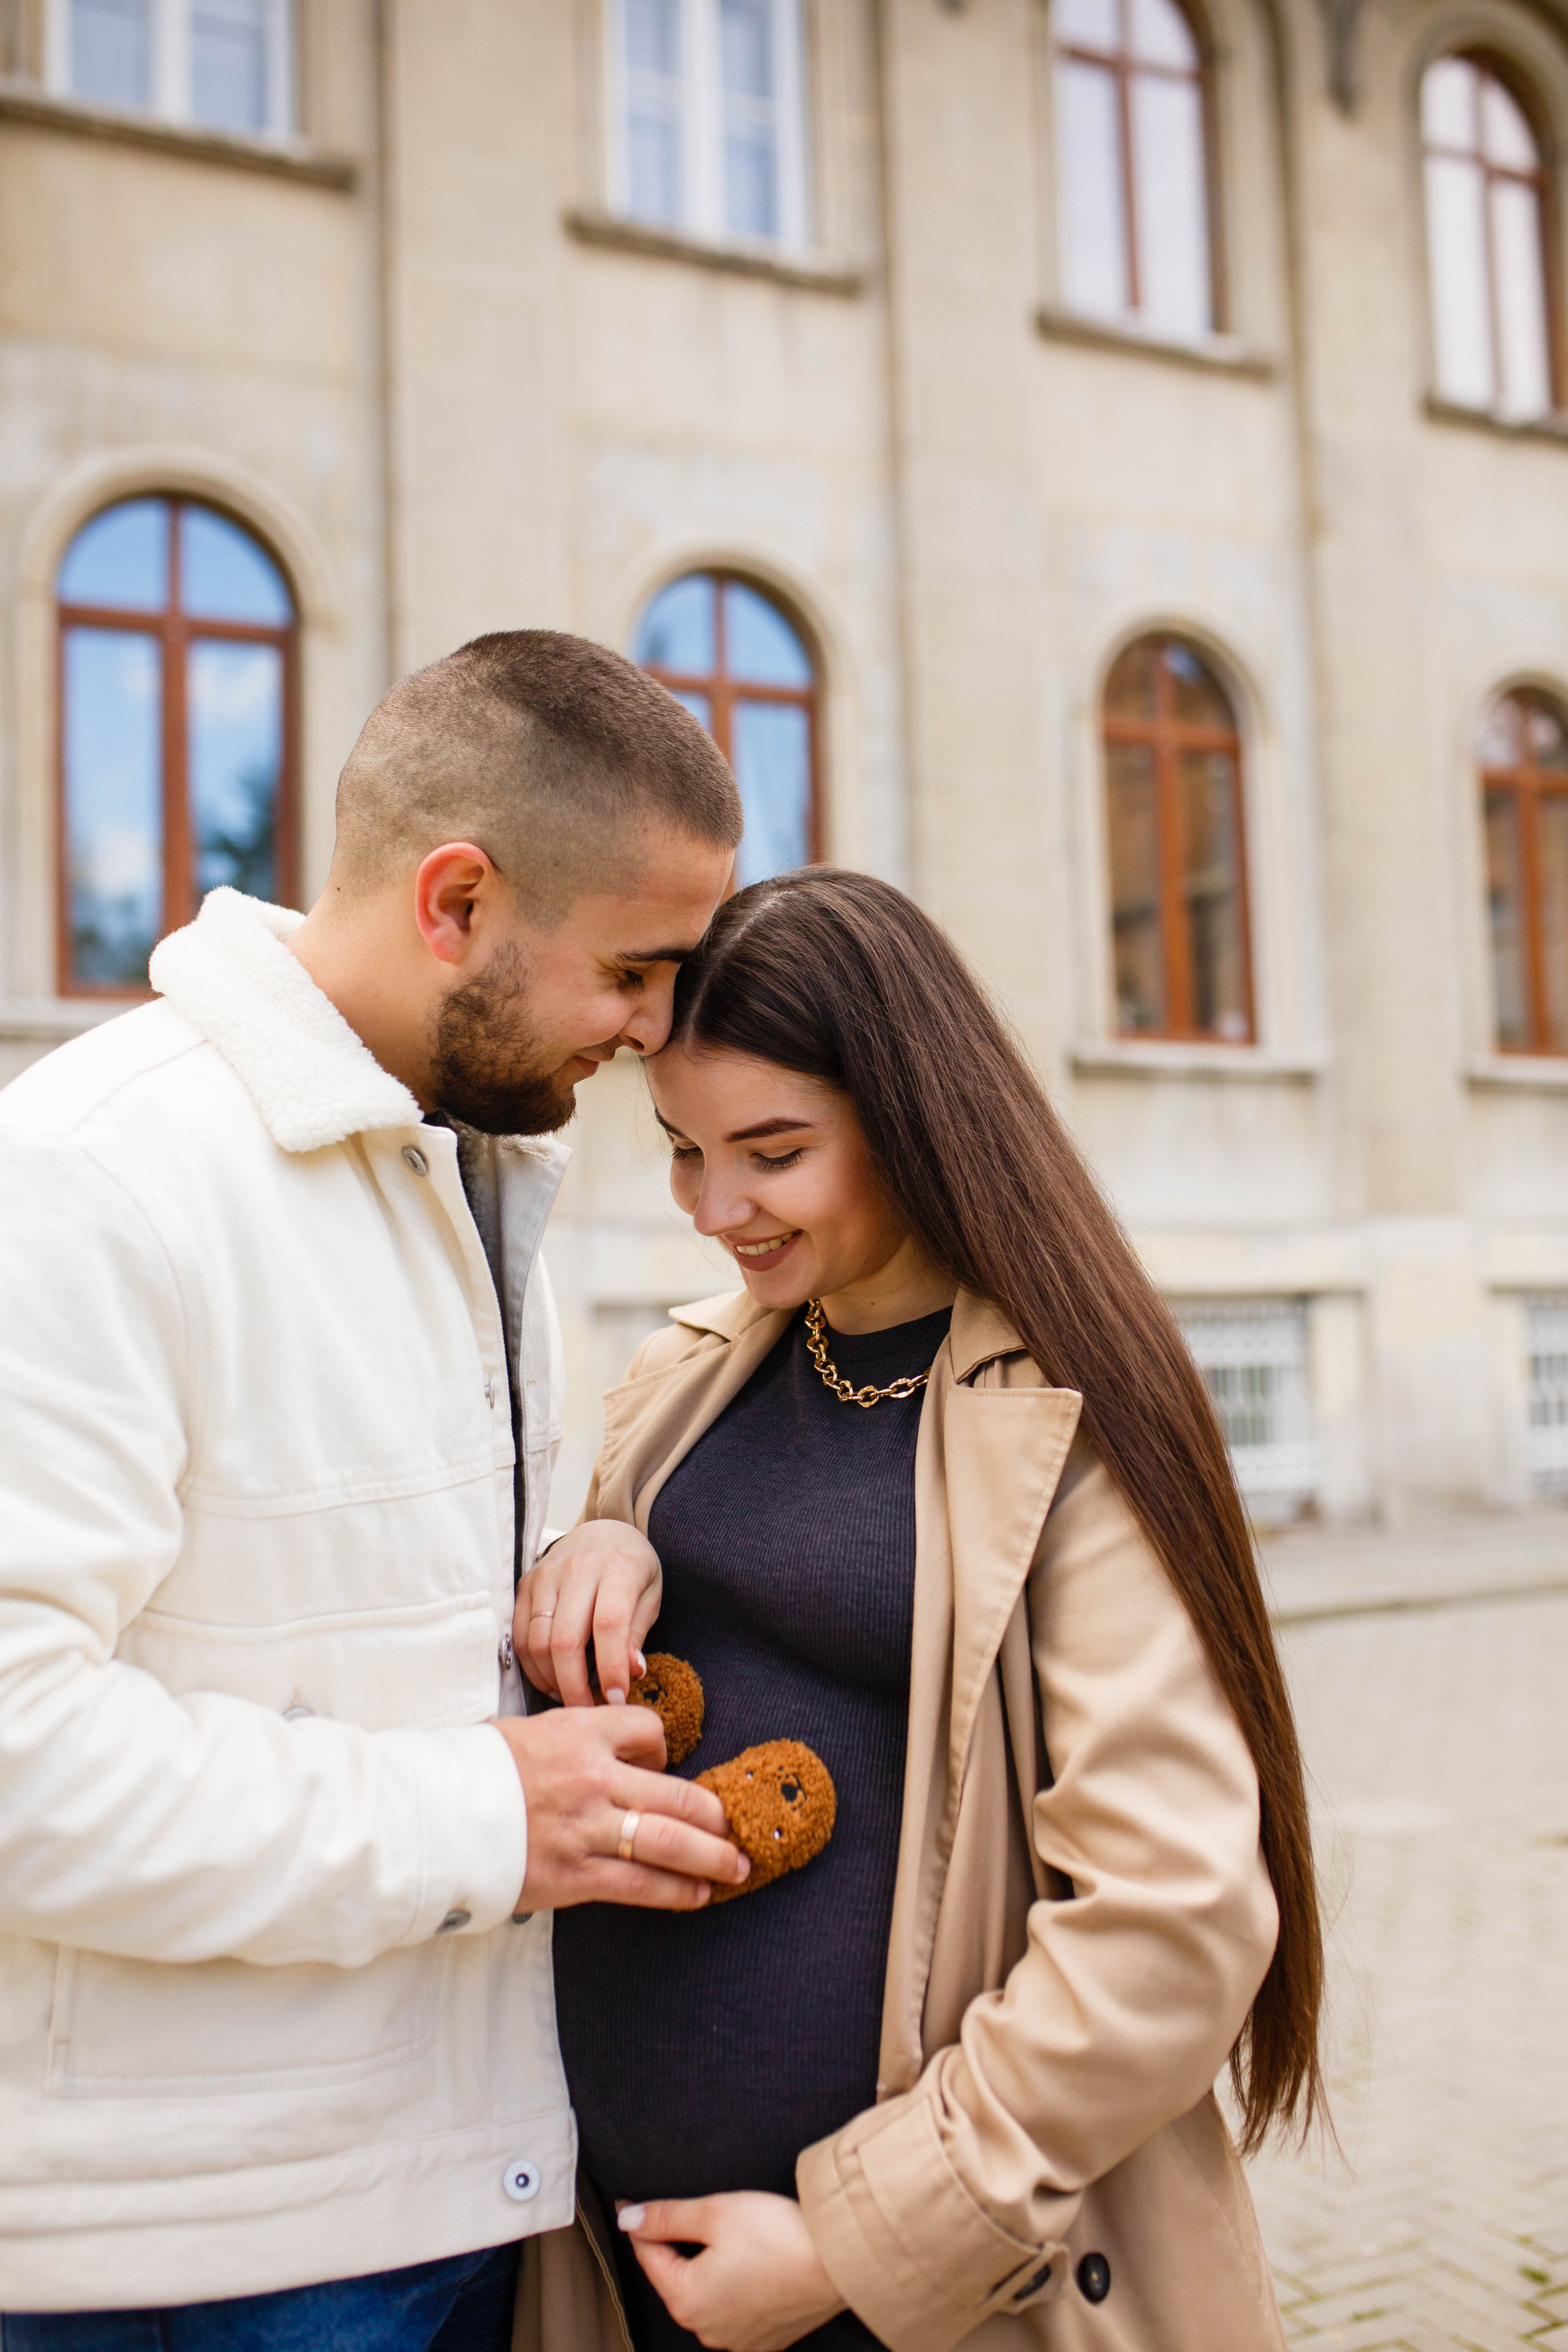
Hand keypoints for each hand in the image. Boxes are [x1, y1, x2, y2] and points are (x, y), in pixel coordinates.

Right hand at [491, 1705, 746, 1910]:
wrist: (429, 1815)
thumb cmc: (474, 1771)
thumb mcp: (529, 1732)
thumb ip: (576, 1741)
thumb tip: (613, 1757)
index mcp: (580, 1733)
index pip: (649, 1731)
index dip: (665, 1751)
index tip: (666, 1769)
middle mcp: (593, 1777)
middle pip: (677, 1794)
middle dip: (716, 1815)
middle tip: (738, 1828)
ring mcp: (587, 1828)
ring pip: (670, 1841)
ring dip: (711, 1857)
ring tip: (736, 1866)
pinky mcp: (574, 1875)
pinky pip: (640, 1885)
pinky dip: (676, 1891)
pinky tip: (698, 1895)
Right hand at [515, 1520, 661, 1705]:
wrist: (601, 1533)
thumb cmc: (631, 1570)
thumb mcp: (650, 1595)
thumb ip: (637, 1632)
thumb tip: (633, 1672)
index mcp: (618, 1567)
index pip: (609, 1623)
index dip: (611, 1667)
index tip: (618, 1700)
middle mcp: (578, 1567)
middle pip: (566, 1639)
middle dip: (576, 1686)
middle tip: (590, 1712)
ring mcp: (546, 1575)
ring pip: (538, 1642)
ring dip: (552, 1680)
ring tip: (572, 1698)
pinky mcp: (525, 1585)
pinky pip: (521, 1636)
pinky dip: (533, 1667)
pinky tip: (552, 1680)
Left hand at [618, 2192, 844, 2351]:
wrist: (839, 2261)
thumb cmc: (778, 2234)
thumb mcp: (715, 2211)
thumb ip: (666, 2217)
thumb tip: (628, 2218)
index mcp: (687, 2300)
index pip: (649, 2256)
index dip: (642, 2222)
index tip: (632, 2200)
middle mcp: (707, 2330)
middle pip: (676, 2278)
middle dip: (676, 2246)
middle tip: (689, 2213)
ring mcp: (737, 2340)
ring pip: (705, 2295)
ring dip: (706, 2267)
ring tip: (727, 2235)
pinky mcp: (764, 2339)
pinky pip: (733, 2310)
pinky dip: (733, 2286)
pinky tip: (751, 2262)